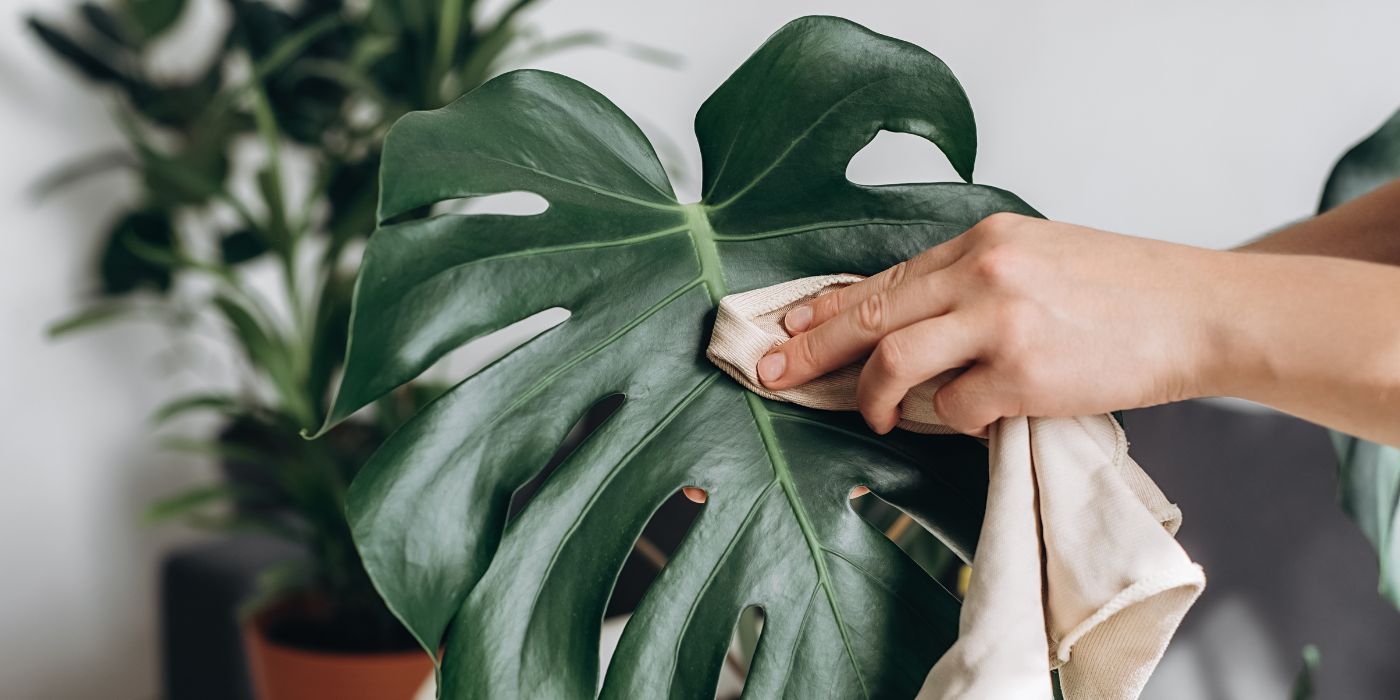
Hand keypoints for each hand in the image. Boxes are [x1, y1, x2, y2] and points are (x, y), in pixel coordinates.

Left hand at [755, 213, 1230, 435]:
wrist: (1198, 310)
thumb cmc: (1120, 289)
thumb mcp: (1036, 256)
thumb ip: (970, 281)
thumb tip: (906, 320)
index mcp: (981, 240)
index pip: (883, 279)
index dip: (825, 308)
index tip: (784, 327)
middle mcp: (982, 272)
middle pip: (869, 316)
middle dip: (810, 350)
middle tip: (770, 375)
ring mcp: (1000, 322)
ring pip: (894, 362)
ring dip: (872, 398)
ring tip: (874, 416)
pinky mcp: (1024, 374)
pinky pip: (956, 409)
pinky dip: (957, 420)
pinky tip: (981, 414)